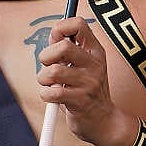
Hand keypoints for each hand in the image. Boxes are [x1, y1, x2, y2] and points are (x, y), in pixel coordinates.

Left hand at [36, 16, 133, 145]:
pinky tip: (53, 97)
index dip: (61, 28)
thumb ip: (66, 49)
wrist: (103, 120)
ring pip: (53, 71)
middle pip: (63, 47)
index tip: (56, 40)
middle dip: (46, 56)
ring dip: (43, 79)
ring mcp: (89, 83)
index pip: (79, 24)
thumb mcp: (82, 65)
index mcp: (95, 51)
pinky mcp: (80, 101)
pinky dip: (45, 95)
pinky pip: (51, 92)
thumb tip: (53, 34)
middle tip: (48, 66)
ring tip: (50, 84)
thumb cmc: (86, 90)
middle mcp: (94, 64)